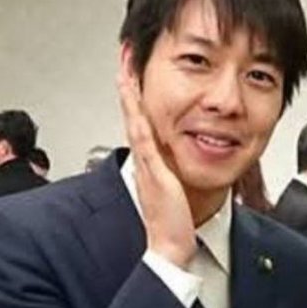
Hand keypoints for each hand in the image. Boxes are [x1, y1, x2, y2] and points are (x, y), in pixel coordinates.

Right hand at [117, 55, 195, 268]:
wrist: (170, 248)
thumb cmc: (175, 224)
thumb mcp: (177, 190)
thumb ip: (176, 172)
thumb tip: (182, 160)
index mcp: (151, 163)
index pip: (142, 121)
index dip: (136, 97)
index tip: (132, 74)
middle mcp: (145, 160)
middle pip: (133, 114)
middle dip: (128, 86)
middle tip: (124, 59)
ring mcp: (147, 164)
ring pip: (135, 121)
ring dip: (129, 94)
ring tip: (124, 69)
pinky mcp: (153, 172)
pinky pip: (144, 140)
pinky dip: (138, 118)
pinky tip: (135, 102)